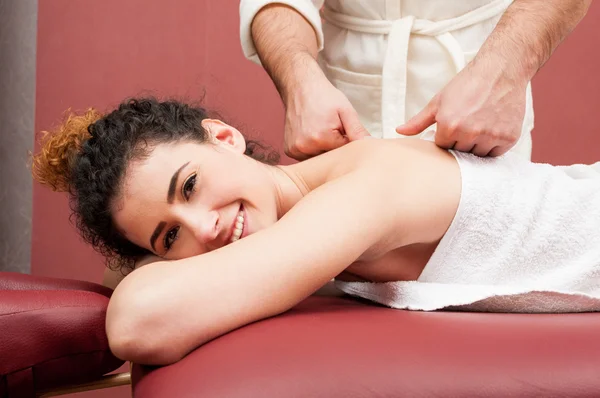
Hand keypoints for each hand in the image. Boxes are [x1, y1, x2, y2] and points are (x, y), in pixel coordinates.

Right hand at [283, 70, 368, 159]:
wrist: (300, 87)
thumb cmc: (324, 97)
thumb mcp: (346, 111)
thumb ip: (357, 130)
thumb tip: (370, 145)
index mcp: (321, 138)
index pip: (344, 153)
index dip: (347, 141)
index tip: (344, 129)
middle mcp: (305, 147)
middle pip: (330, 157)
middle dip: (335, 146)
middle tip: (332, 127)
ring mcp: (295, 150)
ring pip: (319, 158)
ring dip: (324, 149)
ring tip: (321, 130)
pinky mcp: (290, 150)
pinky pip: (308, 156)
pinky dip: (313, 149)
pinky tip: (312, 134)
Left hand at [395, 60, 527, 156]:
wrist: (501, 70)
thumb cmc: (467, 84)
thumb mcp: (438, 101)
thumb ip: (419, 121)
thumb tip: (399, 132)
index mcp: (449, 125)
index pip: (442, 147)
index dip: (447, 136)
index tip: (454, 122)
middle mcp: (470, 132)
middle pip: (460, 152)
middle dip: (462, 141)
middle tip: (469, 121)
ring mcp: (490, 136)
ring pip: (478, 154)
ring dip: (478, 145)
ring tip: (481, 123)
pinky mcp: (508, 138)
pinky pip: (496, 153)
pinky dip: (494, 145)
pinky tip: (492, 127)